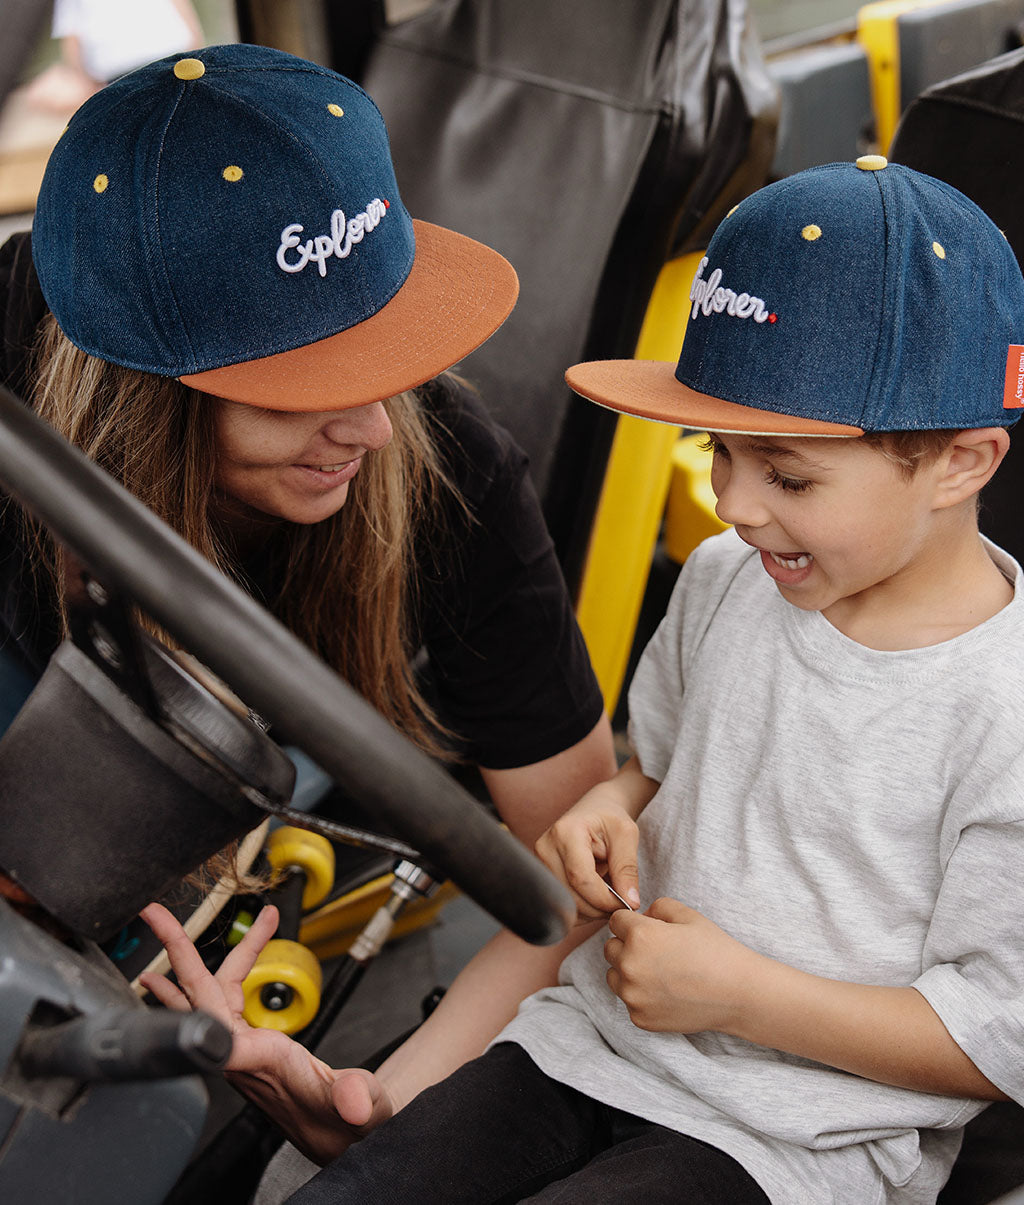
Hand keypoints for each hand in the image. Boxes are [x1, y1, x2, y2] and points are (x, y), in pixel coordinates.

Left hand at [139, 902, 394, 1163]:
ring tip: (170, 928)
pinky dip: (211, 974)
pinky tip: (184, 975)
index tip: (158, 973)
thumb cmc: (342, 1121)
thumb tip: (354, 1103)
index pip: (215, 1034)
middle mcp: (240, 1054)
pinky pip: (219, 999)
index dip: (189, 1006)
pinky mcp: (246, 1044)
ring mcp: (239, 1048)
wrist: (338, 1135)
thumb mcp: (362, 1109)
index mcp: (262, 1063)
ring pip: (208, 993)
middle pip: (199, 997)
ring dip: (195, 957)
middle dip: (177, 953)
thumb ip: (357, 1100)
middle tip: (155, 916)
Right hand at [535, 786, 640, 922]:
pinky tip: (596, 897)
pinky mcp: (543, 875)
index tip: (627, 905)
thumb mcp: (627, 835)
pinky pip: (562, 903)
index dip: (604, 899)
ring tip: (609, 896)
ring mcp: (540, 863)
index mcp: (566, 832)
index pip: (580, 878)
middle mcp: (546, 848)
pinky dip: (583, 908)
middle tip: (621, 904)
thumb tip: (630, 903)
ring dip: (592, 910)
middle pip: (570, 895)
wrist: (595, 810)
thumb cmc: (610, 819)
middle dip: (599, 908)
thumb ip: (627, 869)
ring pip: (566, 904)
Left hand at [604, 898, 762, 1034]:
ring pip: (614, 976)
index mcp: (639, 936)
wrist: (738, 994)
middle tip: (655, 951)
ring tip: (658, 972)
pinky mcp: (640, 1018)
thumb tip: (641, 916)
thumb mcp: (688, 915)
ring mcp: (633, 996)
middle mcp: (630, 966)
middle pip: (610, 949)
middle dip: (627, 945)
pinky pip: (629, 1001)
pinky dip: (641, 995)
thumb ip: (657, 907)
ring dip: (627, 971)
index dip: (632, 921)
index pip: (616, 921)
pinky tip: (666, 992)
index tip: (647, 928)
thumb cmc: (715, 951)